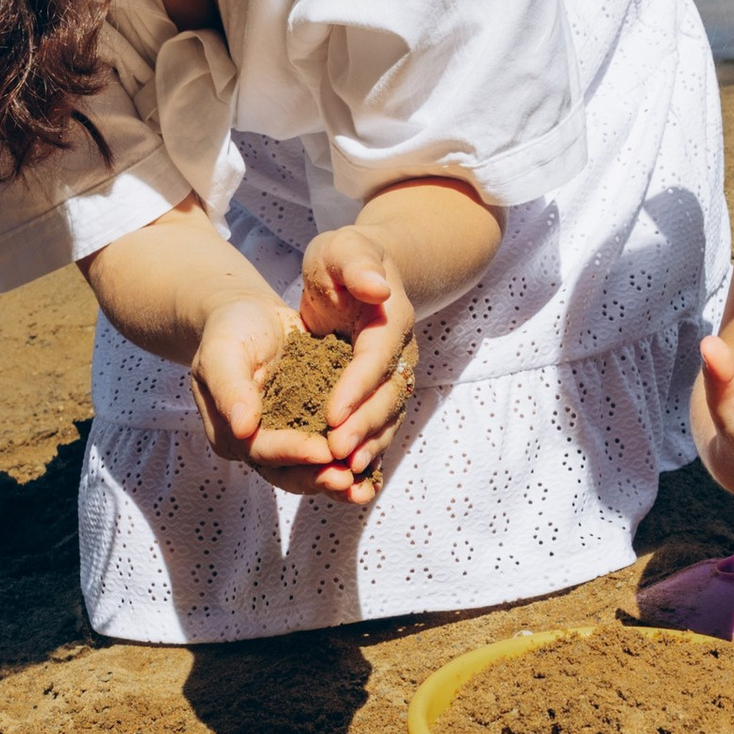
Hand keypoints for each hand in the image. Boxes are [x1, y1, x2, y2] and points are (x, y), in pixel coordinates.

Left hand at [287, 227, 417, 498]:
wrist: (364, 273)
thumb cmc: (346, 259)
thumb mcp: (344, 249)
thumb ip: (356, 263)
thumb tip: (376, 287)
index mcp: (391, 321)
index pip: (376, 359)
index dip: (357, 389)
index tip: (333, 414)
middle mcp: (400, 354)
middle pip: (387, 397)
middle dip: (363, 427)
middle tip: (335, 452)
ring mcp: (394, 377)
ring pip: (386, 419)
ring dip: (367, 448)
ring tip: (342, 475)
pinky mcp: (381, 394)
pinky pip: (379, 428)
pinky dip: (368, 455)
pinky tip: (350, 484)